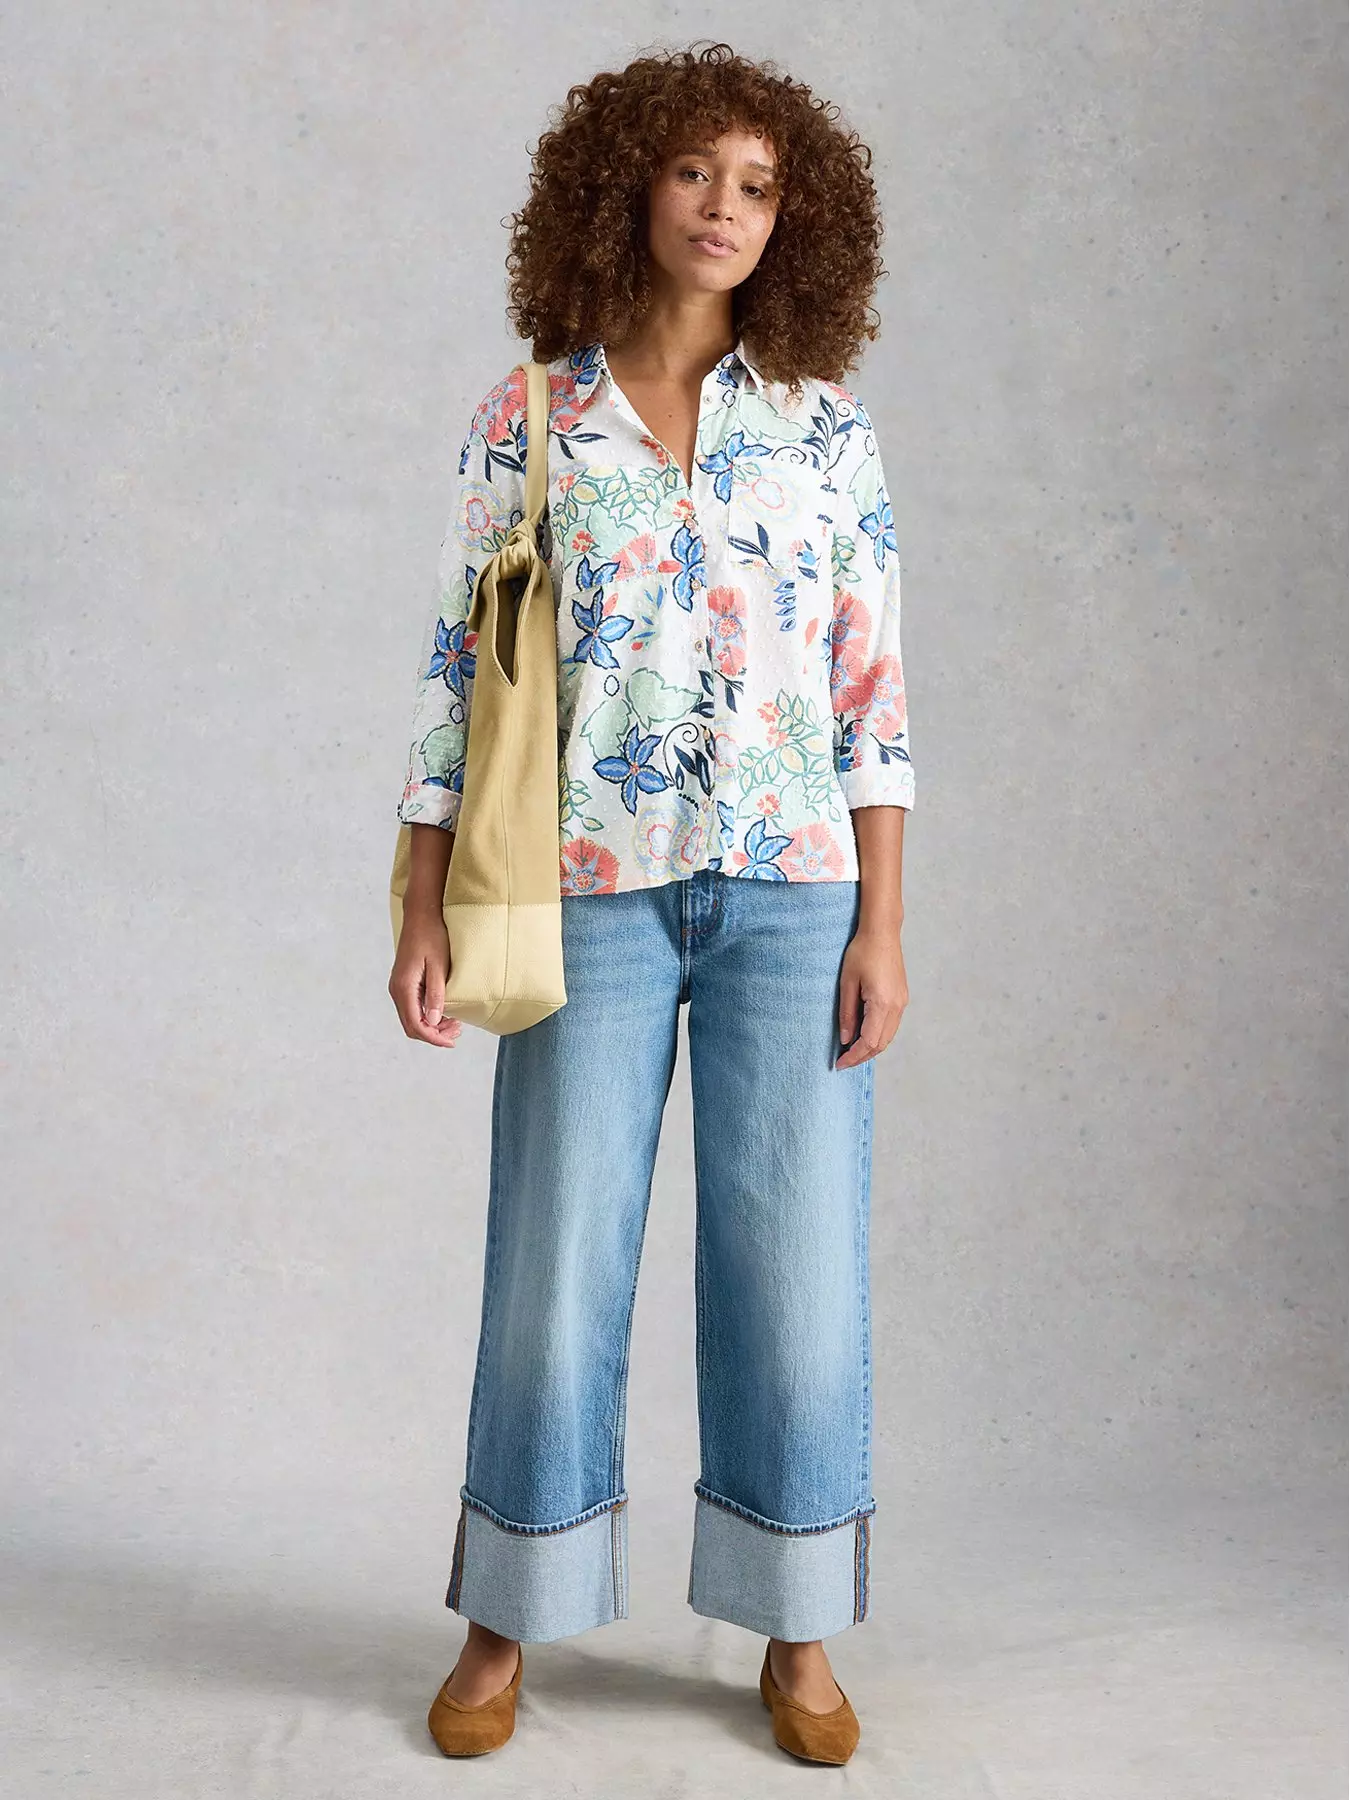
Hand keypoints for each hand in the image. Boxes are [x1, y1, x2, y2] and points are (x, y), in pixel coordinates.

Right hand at [389, 912, 464, 1046]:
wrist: (421, 915)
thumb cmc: (432, 936)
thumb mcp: (438, 965)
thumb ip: (436, 994)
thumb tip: (434, 1022)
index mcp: (404, 987)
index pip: (415, 1024)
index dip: (434, 1038)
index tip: (452, 1042)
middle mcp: (396, 990)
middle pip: (411, 1025)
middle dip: (433, 1034)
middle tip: (457, 1032)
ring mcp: (398, 986)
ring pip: (411, 1018)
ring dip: (431, 1025)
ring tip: (454, 1024)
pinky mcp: (403, 983)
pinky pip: (413, 1007)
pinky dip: (427, 1014)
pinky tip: (445, 1012)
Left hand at [835, 924, 906, 1067]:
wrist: (882, 932)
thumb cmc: (862, 952)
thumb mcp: (847, 983)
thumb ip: (847, 1014)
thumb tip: (846, 1039)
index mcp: (882, 1004)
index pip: (869, 1042)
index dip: (854, 1056)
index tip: (839, 1063)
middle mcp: (896, 1007)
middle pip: (881, 1044)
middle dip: (862, 1057)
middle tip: (843, 1062)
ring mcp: (902, 1003)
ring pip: (888, 1037)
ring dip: (871, 1048)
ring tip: (851, 1052)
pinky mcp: (902, 998)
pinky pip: (891, 1026)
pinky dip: (878, 1036)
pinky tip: (864, 1036)